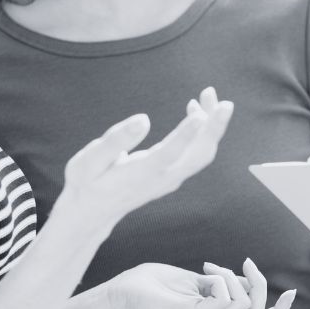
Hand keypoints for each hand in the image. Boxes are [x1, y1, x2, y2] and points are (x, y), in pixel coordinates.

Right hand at [60, 87, 232, 233]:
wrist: (91, 213)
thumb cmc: (86, 183)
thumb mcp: (88, 162)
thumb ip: (116, 141)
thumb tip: (143, 119)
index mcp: (140, 174)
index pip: (168, 155)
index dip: (185, 135)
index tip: (200, 114)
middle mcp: (163, 179)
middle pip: (199, 155)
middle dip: (215, 128)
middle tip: (223, 101)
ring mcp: (171, 179)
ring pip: (202, 154)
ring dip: (212, 125)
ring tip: (208, 94)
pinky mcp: (173, 175)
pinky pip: (197, 153)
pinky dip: (203, 131)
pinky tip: (195, 110)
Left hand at [113, 259, 295, 308]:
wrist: (122, 293)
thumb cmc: (154, 283)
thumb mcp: (198, 280)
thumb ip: (222, 282)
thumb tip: (248, 278)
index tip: (291, 292)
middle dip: (262, 285)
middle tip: (246, 263)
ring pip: (244, 304)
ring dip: (234, 277)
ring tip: (210, 267)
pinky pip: (225, 299)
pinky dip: (222, 279)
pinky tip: (203, 272)